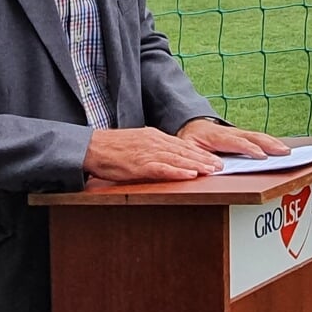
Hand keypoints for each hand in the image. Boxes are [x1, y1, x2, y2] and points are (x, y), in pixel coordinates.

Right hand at [82, 127, 224, 182]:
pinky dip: (178, 172)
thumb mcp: (135, 142)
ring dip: (197, 165)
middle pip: (184, 150)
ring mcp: (147, 153)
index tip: (212, 158)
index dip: (199, 152)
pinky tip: (190, 175)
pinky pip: (162, 168)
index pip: (181, 144)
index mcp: (153, 136)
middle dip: (204, 158)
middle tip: (220, 166)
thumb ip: (151, 147)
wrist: (91, 147)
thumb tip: (165, 154)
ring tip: (211, 171)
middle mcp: (154, 142)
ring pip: (177, 159)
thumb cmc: (110, 148)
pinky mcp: (139, 164)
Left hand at [176, 118, 289, 158]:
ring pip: (258, 136)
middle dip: (269, 145)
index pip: (236, 142)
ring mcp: (238, 133)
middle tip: (284, 152)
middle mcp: (231, 132)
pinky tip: (282, 148)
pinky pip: (258, 138)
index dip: (249, 149)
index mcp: (217, 136)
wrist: (191, 124)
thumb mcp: (187, 147)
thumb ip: (198, 157)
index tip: (262, 156)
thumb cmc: (190, 138)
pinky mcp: (243, 136)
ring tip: (288, 152)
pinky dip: (272, 142)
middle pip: (253, 137)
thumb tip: (216, 167)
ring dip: (274, 143)